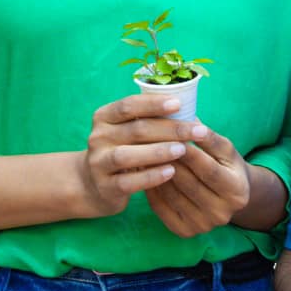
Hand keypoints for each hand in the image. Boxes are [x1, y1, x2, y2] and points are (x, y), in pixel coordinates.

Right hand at [76, 94, 190, 219]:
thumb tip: (186, 109)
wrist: (93, 185)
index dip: (154, 103)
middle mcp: (98, 137)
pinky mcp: (104, 187)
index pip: (129, 105)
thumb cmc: (122, 150)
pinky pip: (129, 181)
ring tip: (183, 150)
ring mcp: (98, 163)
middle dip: (170, 129)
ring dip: (158, 151)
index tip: (179, 104)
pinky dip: (151, 176)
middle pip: (136, 129)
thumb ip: (148, 121)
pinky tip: (171, 172)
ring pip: (127, 155)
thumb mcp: (127, 132)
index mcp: (104, 117)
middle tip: (198, 130)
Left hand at [146, 124, 251, 236]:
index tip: (172, 133)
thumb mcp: (225, 149)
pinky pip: (161, 207)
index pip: (208, 169)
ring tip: (141, 152)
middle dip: (168, 160)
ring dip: (154, 172)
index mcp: (237, 192)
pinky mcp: (184, 231)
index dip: (190, 152)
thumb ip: (208, 137)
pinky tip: (142, 171)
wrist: (228, 196)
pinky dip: (150, 187)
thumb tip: (188, 120)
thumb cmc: (225, 164)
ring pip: (171, 195)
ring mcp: (202, 226)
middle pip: (188, 183)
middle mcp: (221, 214)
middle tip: (148, 140)